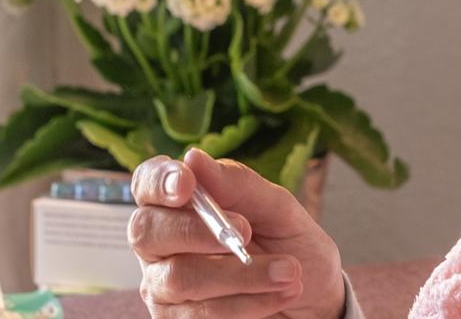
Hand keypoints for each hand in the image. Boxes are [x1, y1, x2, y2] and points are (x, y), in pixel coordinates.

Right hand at [130, 148, 346, 318]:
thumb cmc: (291, 246)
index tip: (187, 183)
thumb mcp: (279, 209)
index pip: (147, 183)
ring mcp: (164, 286)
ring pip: (179, 278)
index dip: (159, 181)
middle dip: (197, 232)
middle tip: (245, 232)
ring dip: (241, 274)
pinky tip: (278, 295)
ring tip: (288, 272)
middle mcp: (161, 244)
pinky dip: (246, 303)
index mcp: (180, 204)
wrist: (314, 300)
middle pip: (147, 232)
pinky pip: (199, 315)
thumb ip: (238, 184)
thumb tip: (193, 158)